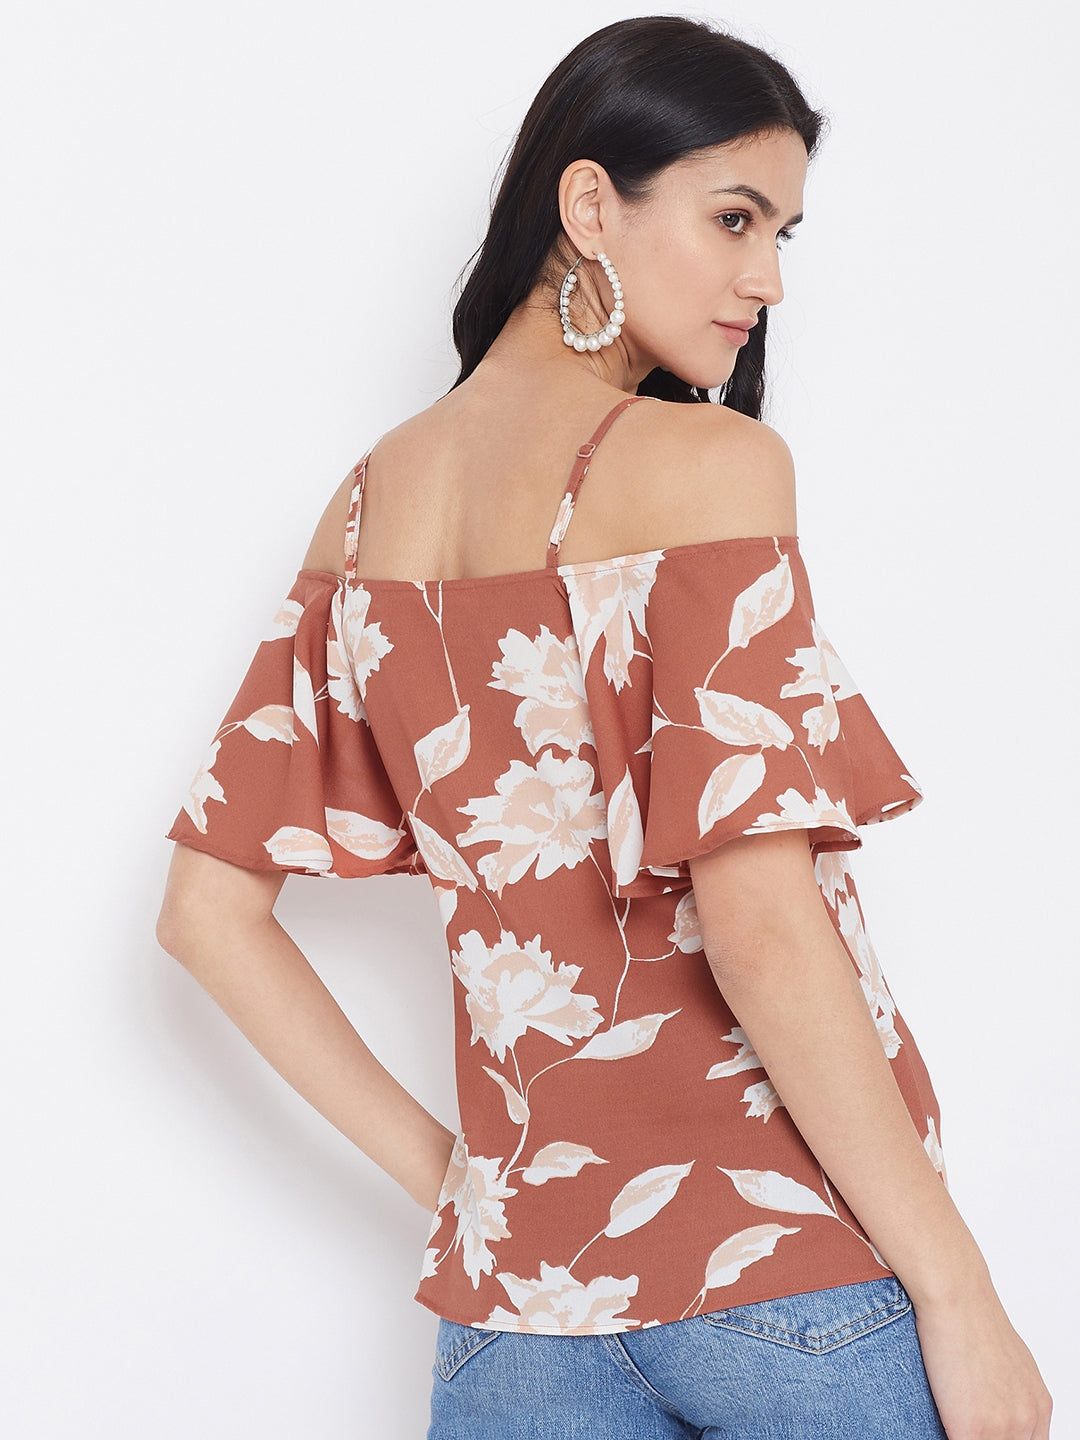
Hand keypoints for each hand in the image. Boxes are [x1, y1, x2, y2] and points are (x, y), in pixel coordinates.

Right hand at [912, 1281, 1051, 1438]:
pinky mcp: (973, 1429)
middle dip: (982, 1435)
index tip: (984, 1428)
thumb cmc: (972, 1318)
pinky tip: (937, 1421)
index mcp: (1039, 1406)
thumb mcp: (1007, 1362)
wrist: (956, 1297)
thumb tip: (993, 1404)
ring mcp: (1003, 1428)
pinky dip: (943, 1435)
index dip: (1002, 1436)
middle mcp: (1029, 1420)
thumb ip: (1009, 1394)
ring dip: (962, 1434)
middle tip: (963, 1421)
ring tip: (948, 1415)